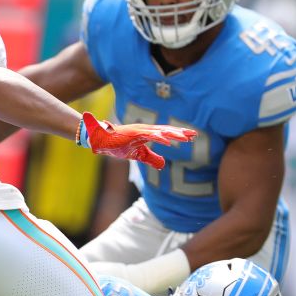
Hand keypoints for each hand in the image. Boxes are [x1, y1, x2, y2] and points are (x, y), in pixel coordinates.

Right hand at [77, 111, 195, 169]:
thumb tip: (163, 164)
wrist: (101, 141)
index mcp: (147, 134)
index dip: (179, 134)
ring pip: (160, 132)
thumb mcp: (138, 155)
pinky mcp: (133, 134)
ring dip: (173, 134)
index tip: (192, 137)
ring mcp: (139, 131)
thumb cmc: (118, 145)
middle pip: (167, 130)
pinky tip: (167, 140)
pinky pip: (148, 135)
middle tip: (194, 135)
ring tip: (186, 137)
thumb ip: (151, 158)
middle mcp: (145, 130)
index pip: (167, 134)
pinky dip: (158, 137)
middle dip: (181, 132)